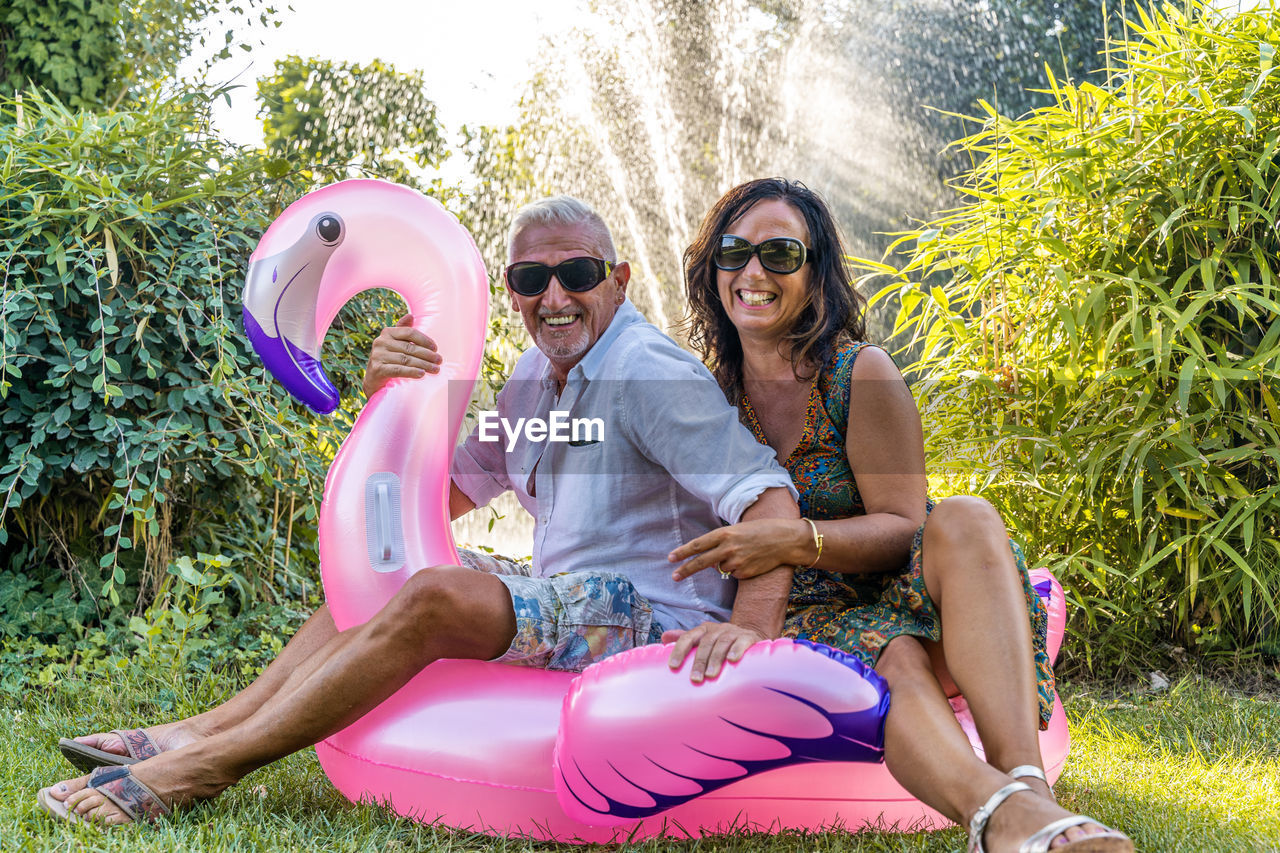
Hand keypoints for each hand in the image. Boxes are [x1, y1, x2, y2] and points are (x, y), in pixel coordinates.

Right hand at [363, 313, 441, 397]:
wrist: (374, 378)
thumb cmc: (389, 358)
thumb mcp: (395, 342)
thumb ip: (403, 330)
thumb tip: (410, 316)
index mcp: (387, 332)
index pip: (410, 332)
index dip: (424, 340)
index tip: (435, 348)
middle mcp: (380, 341)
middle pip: (409, 347)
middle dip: (427, 355)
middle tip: (439, 361)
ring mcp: (378, 355)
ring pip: (406, 359)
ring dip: (423, 365)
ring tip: (435, 369)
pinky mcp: (377, 369)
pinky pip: (398, 370)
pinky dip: (411, 372)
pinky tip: (422, 374)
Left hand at [663, 621, 763, 682]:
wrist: (750, 639)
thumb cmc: (721, 645)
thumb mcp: (704, 642)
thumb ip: (686, 641)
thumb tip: (664, 637)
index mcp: (704, 630)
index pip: (688, 637)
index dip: (680, 650)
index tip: (673, 666)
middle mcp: (718, 629)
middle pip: (706, 642)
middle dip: (699, 661)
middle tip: (695, 679)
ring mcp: (734, 632)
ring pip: (722, 643)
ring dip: (716, 659)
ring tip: (711, 675)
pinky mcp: (749, 638)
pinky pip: (742, 642)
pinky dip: (737, 649)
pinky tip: (732, 660)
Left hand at [669, 518, 807, 581]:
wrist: (784, 540)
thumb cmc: (760, 531)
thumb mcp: (738, 530)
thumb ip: (722, 543)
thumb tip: (710, 562)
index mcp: (725, 533)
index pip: (698, 545)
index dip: (683, 552)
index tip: (670, 558)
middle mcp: (728, 548)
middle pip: (701, 562)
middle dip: (686, 570)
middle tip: (674, 576)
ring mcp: (737, 562)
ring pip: (721, 568)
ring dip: (726, 564)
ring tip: (743, 554)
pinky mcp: (745, 573)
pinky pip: (734, 574)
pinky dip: (738, 570)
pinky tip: (750, 561)